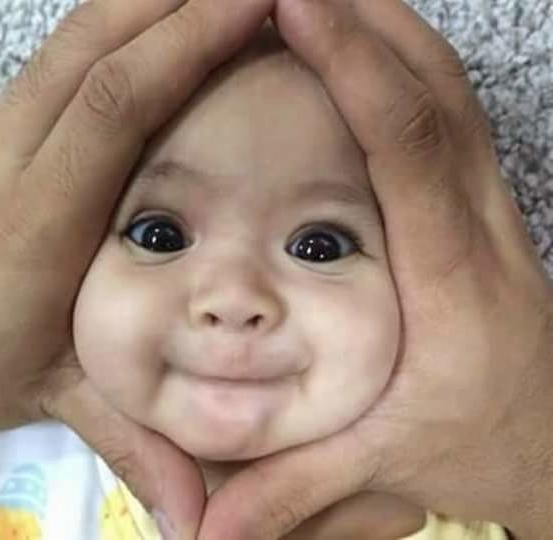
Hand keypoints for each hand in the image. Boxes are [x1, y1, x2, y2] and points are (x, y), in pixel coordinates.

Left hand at [0, 0, 275, 535]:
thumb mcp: (55, 397)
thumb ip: (136, 445)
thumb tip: (202, 522)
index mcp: (39, 219)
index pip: (113, 102)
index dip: (186, 42)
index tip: (255, 3)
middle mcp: (15, 156)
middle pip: (92, 42)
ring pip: (71, 37)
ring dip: (144, 0)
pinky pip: (58, 57)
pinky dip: (113, 23)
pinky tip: (150, 21)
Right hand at [198, 1, 552, 538]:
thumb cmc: (480, 453)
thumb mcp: (379, 471)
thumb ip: (289, 492)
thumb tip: (203, 536)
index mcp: (447, 282)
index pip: (403, 145)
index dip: (352, 68)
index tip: (299, 4)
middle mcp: (480, 229)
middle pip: (437, 91)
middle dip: (370, 19)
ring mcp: (493, 214)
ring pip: (452, 93)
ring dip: (394, 32)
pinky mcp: (488, 213)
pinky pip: (453, 116)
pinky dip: (410, 68)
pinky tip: (370, 51)